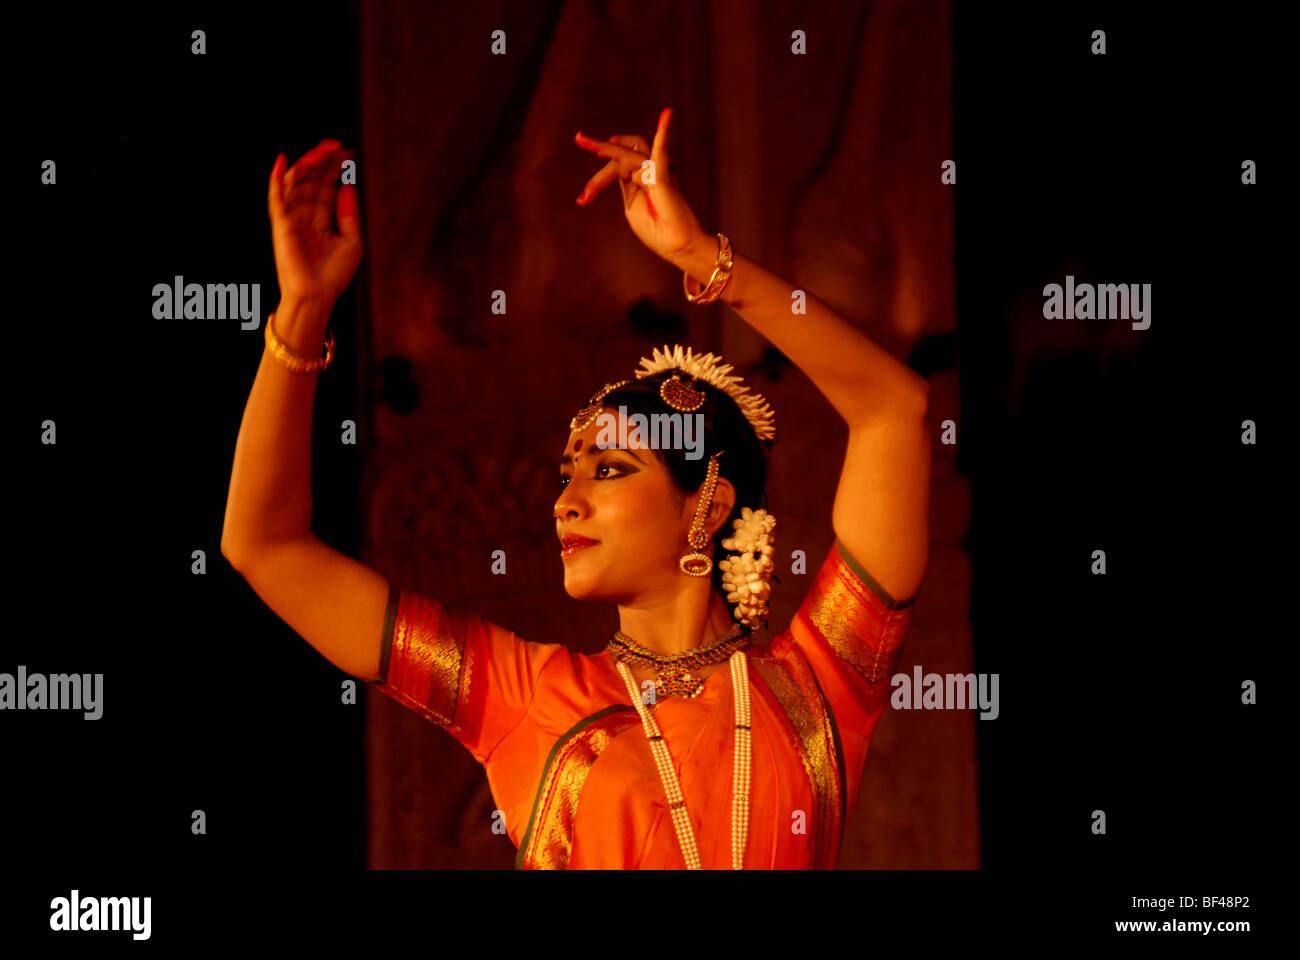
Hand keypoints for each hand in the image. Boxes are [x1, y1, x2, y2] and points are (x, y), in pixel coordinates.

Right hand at [267, 139, 362, 305]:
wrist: (318, 295)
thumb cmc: (334, 274)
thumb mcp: (352, 241)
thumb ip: (349, 213)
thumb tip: (347, 185)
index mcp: (320, 219)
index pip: (326, 187)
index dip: (336, 169)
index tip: (348, 154)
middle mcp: (305, 215)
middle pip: (312, 180)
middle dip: (323, 161)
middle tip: (337, 145)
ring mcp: (292, 218)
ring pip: (296, 183)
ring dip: (308, 164)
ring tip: (323, 150)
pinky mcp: (281, 224)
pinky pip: (276, 197)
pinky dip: (277, 178)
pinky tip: (283, 160)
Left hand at [574, 108, 709, 267]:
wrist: (677, 246)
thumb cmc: (657, 231)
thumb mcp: (633, 206)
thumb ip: (625, 185)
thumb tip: (616, 166)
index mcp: (640, 179)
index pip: (616, 167)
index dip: (597, 182)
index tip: (583, 200)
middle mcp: (651, 170)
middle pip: (620, 155)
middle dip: (599, 148)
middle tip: (579, 138)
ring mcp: (659, 170)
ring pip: (628, 155)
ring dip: (606, 156)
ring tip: (586, 159)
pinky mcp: (665, 174)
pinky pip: (661, 150)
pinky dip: (664, 132)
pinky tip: (667, 115)